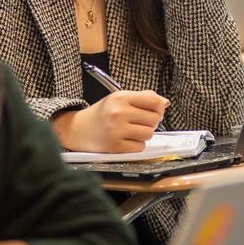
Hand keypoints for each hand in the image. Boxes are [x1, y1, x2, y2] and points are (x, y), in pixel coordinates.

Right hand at [53, 90, 168, 152]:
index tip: (156, 111)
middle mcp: (119, 113)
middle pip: (154, 119)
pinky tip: (126, 140)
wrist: (78, 129)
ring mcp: (117, 131)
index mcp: (120, 97)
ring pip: (149, 134)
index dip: (159, 107)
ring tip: (132, 131)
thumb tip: (165, 102)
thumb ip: (142, 98)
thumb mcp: (118, 99)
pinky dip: (136, 145)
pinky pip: (140, 147)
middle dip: (151, 122)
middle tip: (140, 122)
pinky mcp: (116, 147)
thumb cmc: (102, 114)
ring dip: (144, 134)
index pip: (154, 101)